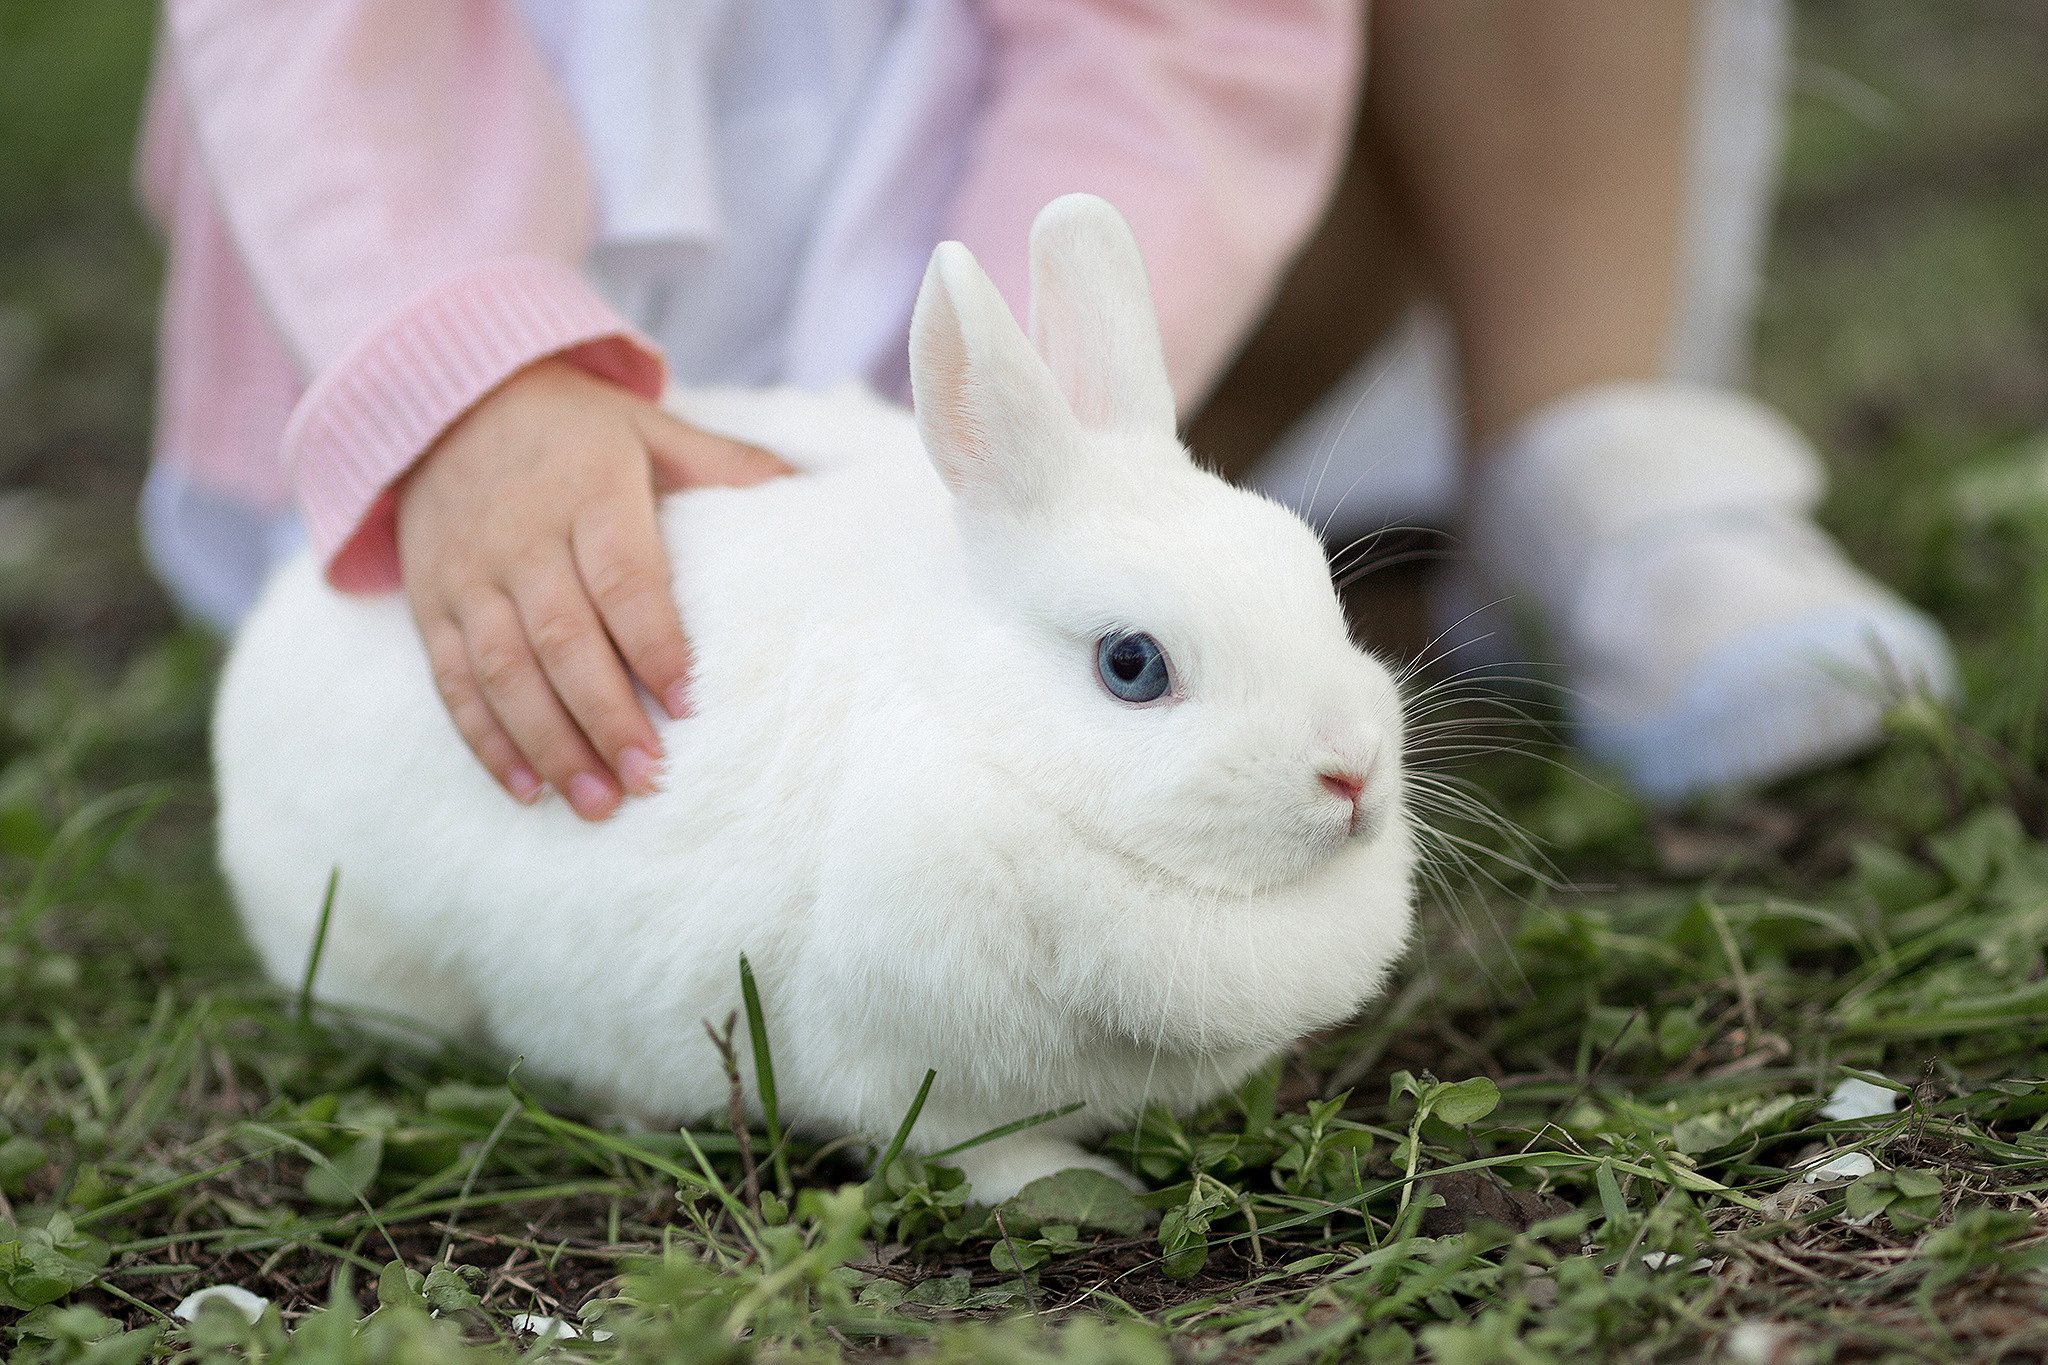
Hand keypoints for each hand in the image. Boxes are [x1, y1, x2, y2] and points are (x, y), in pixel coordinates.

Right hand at [396, 357, 789, 818]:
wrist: (446, 404)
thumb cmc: (574, 429)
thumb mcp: (650, 426)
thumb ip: (723, 463)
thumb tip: (805, 485)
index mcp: (587, 493)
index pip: (623, 578)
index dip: (655, 644)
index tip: (689, 705)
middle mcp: (522, 538)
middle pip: (563, 639)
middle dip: (606, 716)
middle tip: (650, 780)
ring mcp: (469, 576)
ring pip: (505, 671)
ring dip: (551, 744)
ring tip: (598, 803)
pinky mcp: (431, 604)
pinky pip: (454, 681)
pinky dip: (486, 741)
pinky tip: (527, 788)